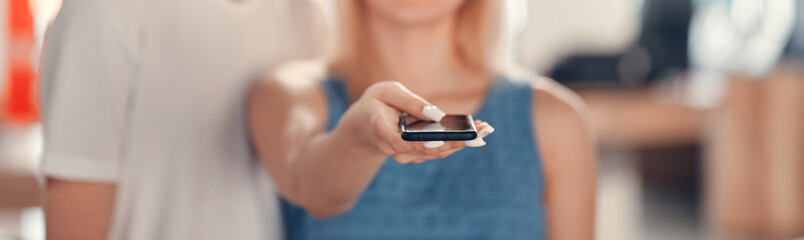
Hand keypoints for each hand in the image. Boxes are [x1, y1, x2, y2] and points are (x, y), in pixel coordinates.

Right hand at [336, 81, 487, 163]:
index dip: (433, 142)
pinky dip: (457, 140)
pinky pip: (439, 150)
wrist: (364, 125)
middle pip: (430, 150)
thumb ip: (410, 102)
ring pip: (438, 152)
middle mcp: (395, 150)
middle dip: (458, 140)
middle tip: (483, 129)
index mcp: (384, 132)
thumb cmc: (376, 103)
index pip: (409, 142)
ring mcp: (406, 156)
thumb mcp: (387, 91)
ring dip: (463, 141)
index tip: (456, 138)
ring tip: (485, 128)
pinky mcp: (416, 155)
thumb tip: (437, 114)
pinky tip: (474, 130)